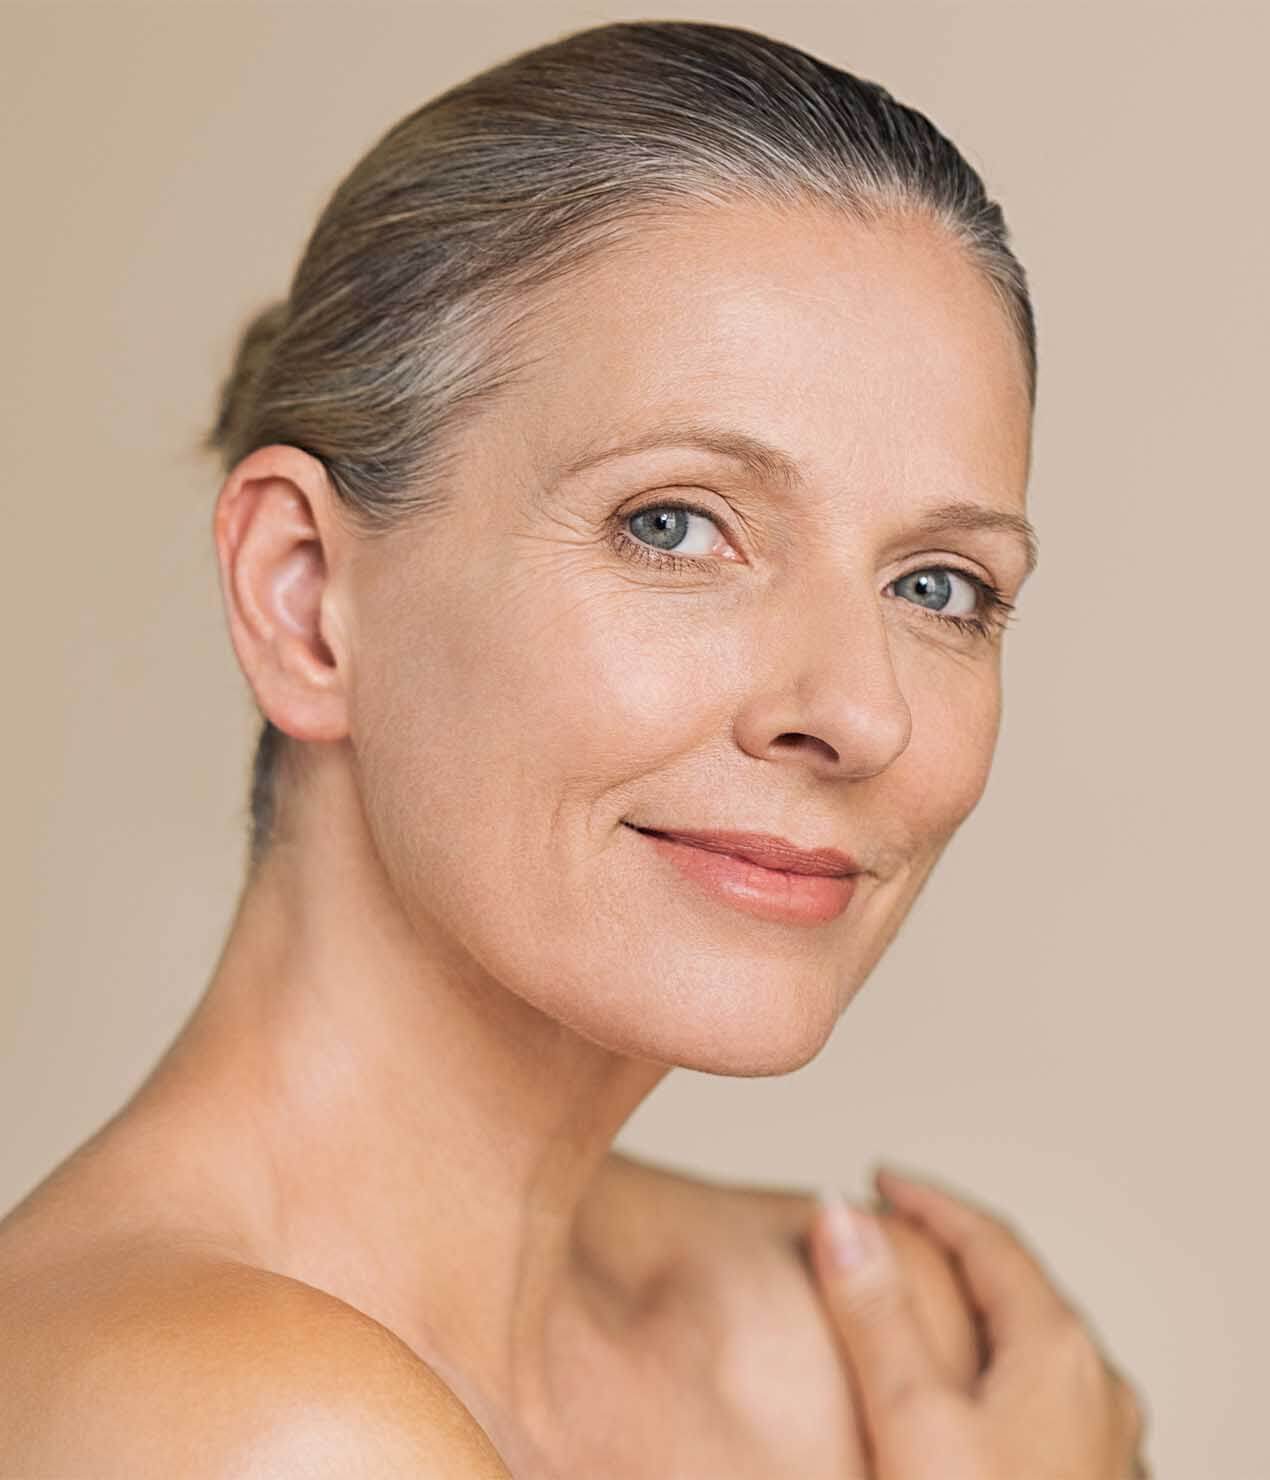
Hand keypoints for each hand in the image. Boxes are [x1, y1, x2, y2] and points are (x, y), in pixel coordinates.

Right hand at [808, 1167, 1150, 1478]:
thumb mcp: (912, 1422)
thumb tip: (840, 1215)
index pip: (992, 1240)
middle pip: (1018, 1290)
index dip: (929, 1203)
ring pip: (1031, 1351)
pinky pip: (1037, 1402)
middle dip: (951, 1253)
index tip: (880, 1180)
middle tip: (891, 1235)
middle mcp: (1097, 1393)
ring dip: (972, 1314)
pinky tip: (958, 1407)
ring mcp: (1100, 1449)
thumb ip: (874, 1313)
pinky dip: (987, 1372)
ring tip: (917, 1310)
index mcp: (1061, 1355)